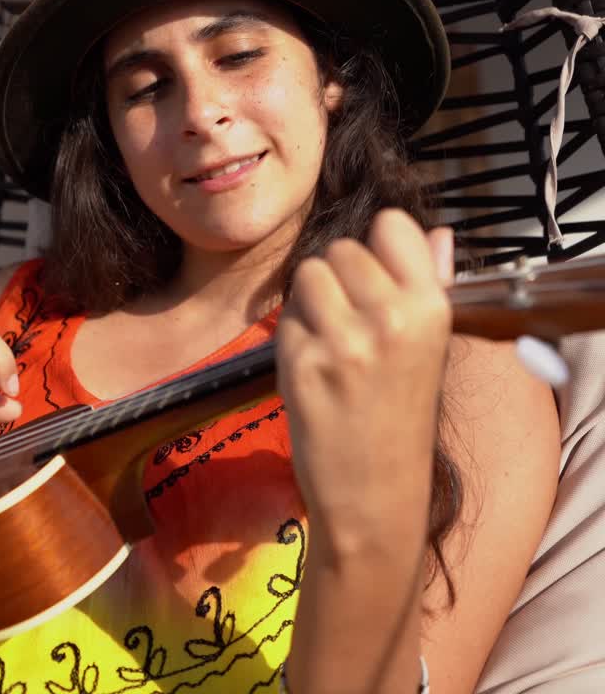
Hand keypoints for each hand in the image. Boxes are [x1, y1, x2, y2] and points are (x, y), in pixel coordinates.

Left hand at [276, 208, 453, 555]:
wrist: (375, 497)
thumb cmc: (400, 420)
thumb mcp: (430, 349)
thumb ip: (428, 284)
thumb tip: (438, 233)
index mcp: (432, 308)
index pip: (392, 225)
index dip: (374, 246)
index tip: (373, 279)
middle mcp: (391, 317)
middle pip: (340, 249)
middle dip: (336, 279)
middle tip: (347, 324)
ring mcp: (344, 340)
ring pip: (307, 275)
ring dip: (309, 302)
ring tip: (328, 342)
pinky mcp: (302, 362)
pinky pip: (285, 317)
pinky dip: (291, 336)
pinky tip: (312, 368)